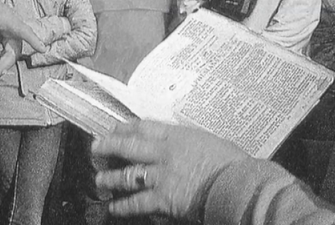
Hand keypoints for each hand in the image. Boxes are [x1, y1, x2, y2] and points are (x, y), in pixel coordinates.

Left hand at [0, 0, 44, 81]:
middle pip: (13, 52)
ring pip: (7, 57)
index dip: (34, 40)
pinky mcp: (3, 41)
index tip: (42, 49)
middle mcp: (13, 30)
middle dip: (2, 67)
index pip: (24, 31)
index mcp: (10, 21)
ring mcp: (9, 36)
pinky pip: (1, 56)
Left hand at [92, 120, 248, 220]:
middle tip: (95, 146)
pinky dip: (123, 205)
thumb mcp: (209, 141)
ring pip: (127, 174)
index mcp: (178, 135)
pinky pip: (137, 202)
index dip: (125, 127)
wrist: (238, 185)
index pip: (144, 127)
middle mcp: (164, 153)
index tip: (114, 127)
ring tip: (100, 179)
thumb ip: (190, 142)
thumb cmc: (232, 164)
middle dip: (109, 145)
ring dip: (110, 177)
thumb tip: (183, 145)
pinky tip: (114, 207)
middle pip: (129, 146)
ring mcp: (162, 176)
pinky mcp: (163, 198)